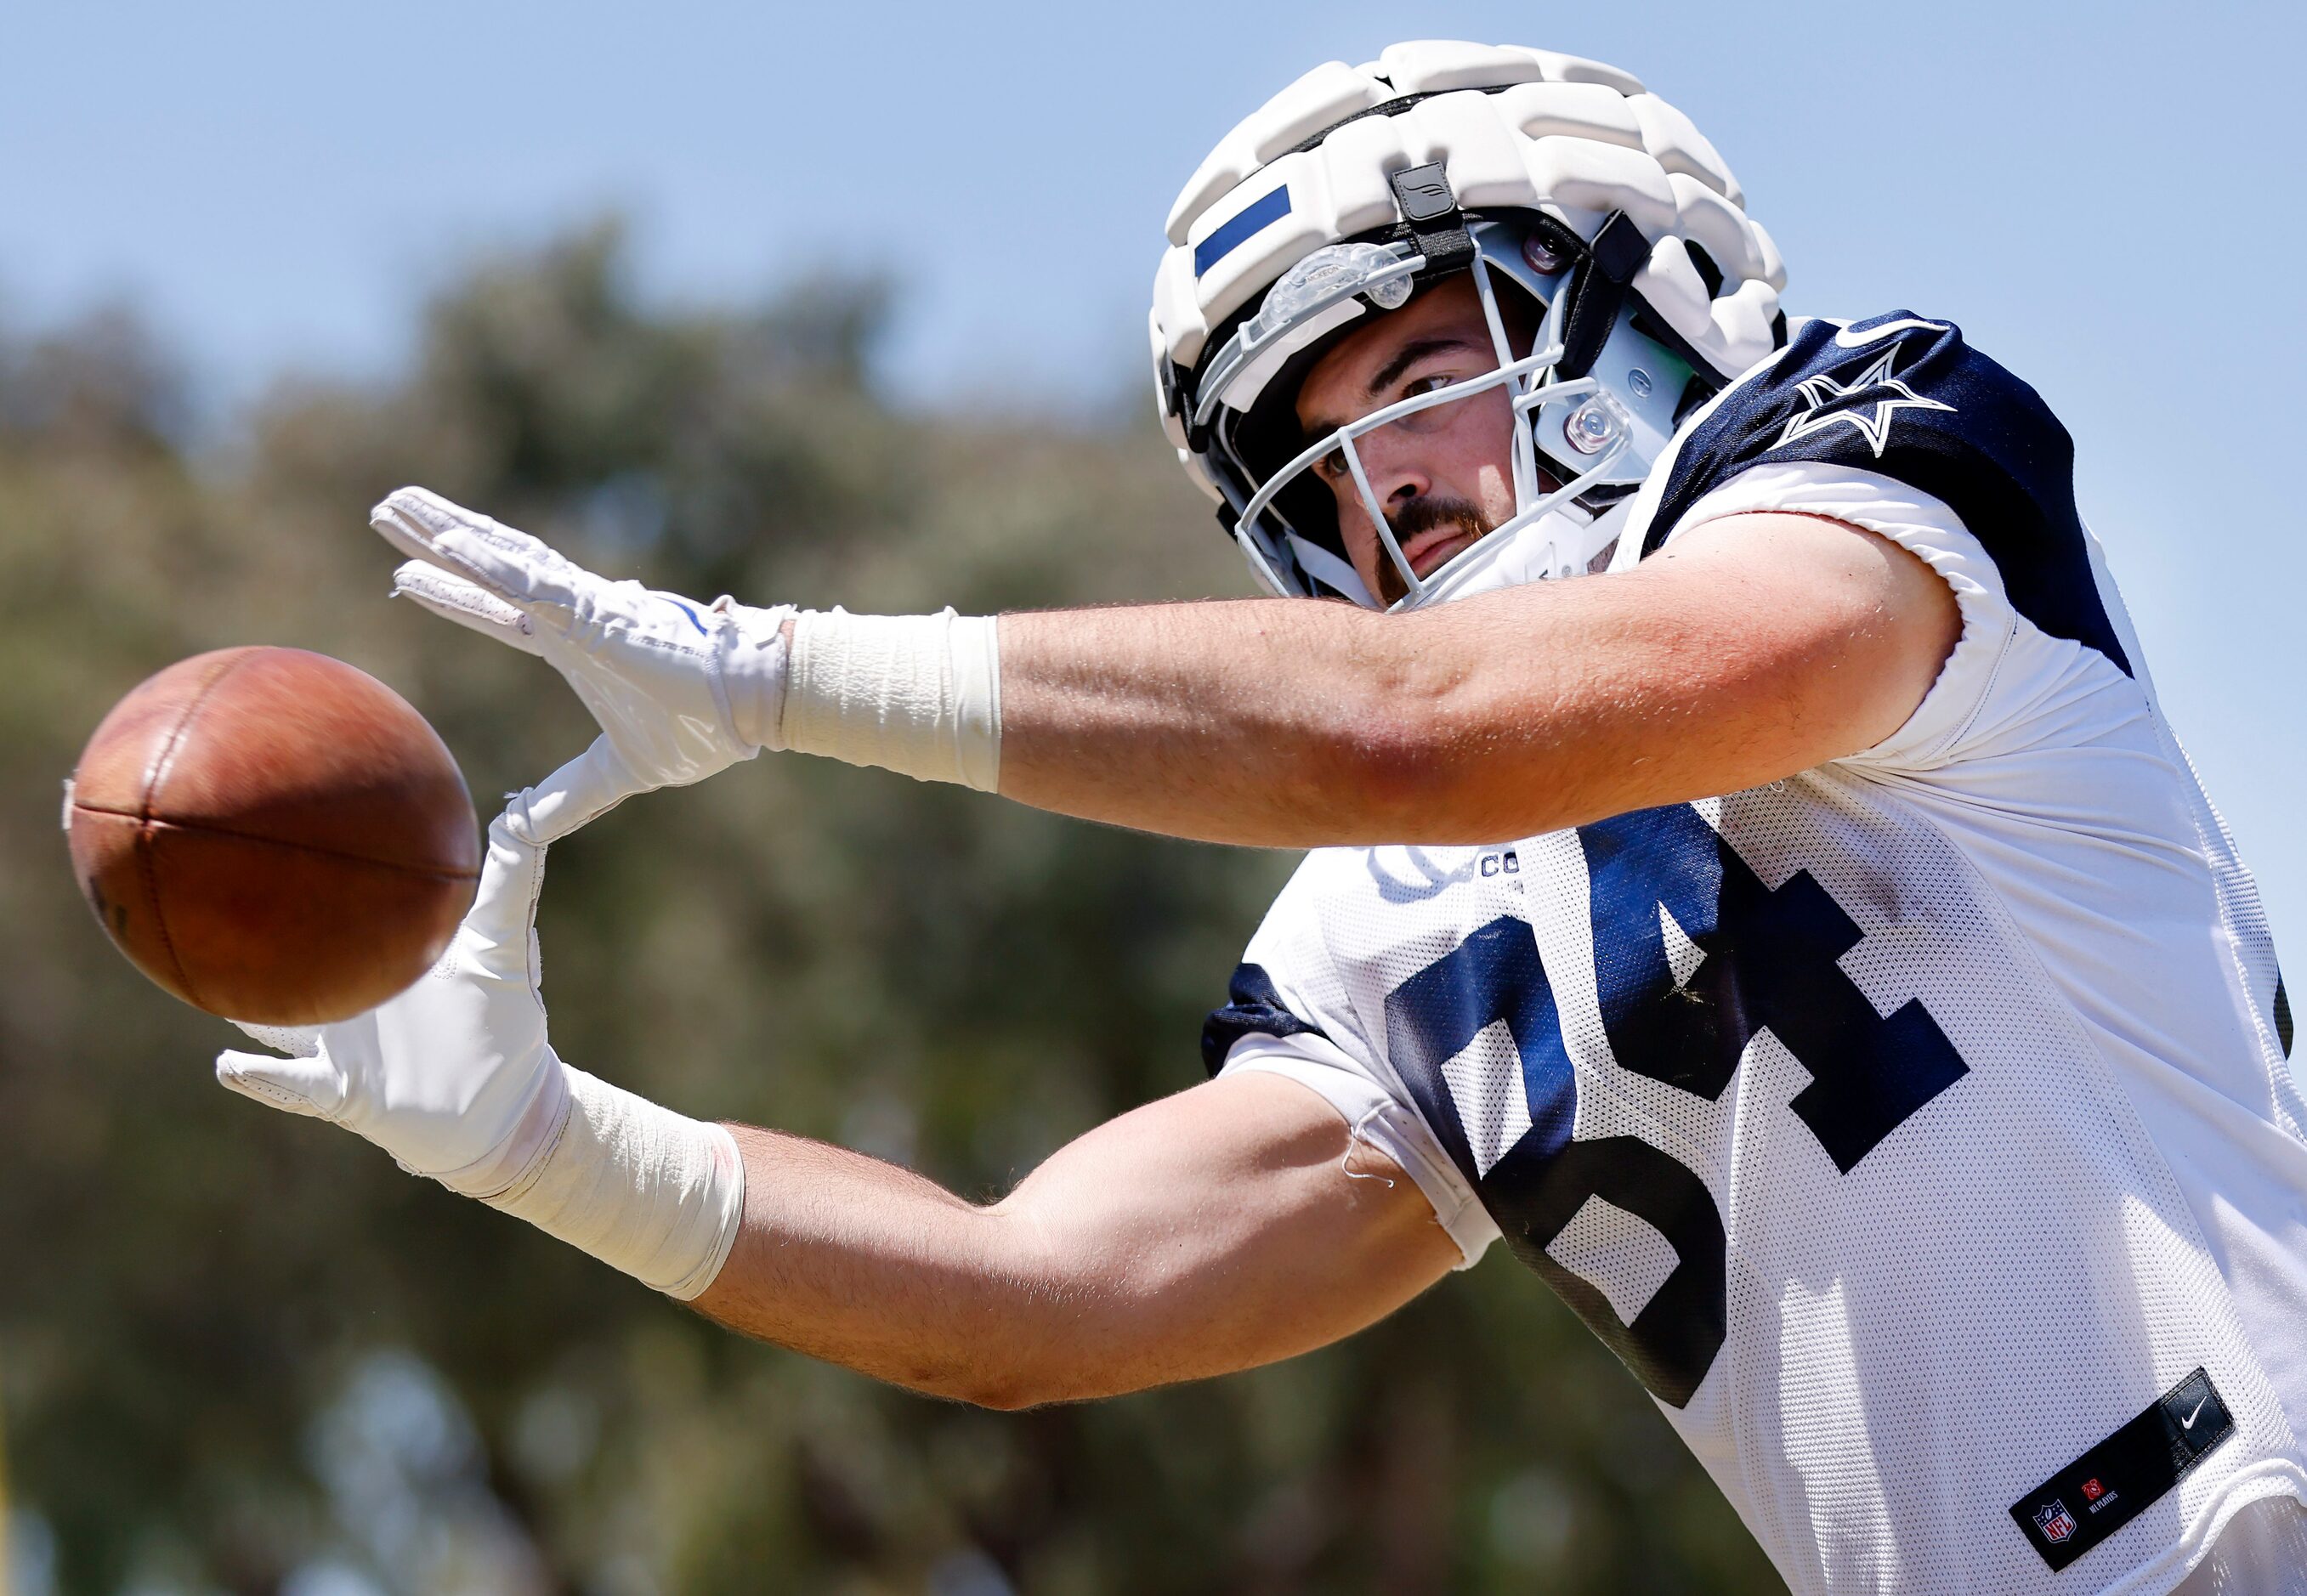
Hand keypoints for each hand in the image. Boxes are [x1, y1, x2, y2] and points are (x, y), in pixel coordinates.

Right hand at [213, 738, 633, 1193]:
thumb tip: (523, 802)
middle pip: (276, 957)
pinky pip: (293, 1085)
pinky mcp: (344, 1093)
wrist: (508, 1105)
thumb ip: (512, 873)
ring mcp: (335, 1045)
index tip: (243, 818)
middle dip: (237, 927)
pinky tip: (227, 1063)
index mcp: (372, 955)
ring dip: (233, 999)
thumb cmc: (504, 1020)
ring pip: (269, 1018)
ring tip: (183, 971)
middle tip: (187, 887)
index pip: (320, 904)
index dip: (285, 867)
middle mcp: (341, 996)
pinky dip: (264, 1078)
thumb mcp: (504, 938)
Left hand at [372, 487, 792, 790]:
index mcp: (575, 644)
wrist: (755, 703)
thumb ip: (568, 796)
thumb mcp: (617, 772)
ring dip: (444, 531)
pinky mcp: (599, 613)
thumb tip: (522, 831)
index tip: (406, 571)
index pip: (498, 611)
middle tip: (384, 507)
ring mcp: (583, 607)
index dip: (452, 591)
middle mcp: (572, 614)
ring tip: (393, 502)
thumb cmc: (703, 726)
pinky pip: (532, 583)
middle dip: (433, 538)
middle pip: (487, 566)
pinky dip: (488, 563)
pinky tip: (447, 541)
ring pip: (500, 559)